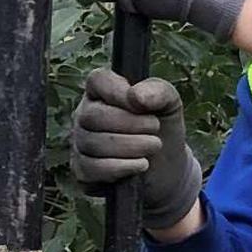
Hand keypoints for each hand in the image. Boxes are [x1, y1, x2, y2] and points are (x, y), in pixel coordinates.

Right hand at [69, 69, 203, 236]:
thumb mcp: (170, 106)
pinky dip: (120, 167)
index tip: (142, 105)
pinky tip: (141, 165)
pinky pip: (91, 168)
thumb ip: (160, 91)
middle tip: (155, 129)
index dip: (118, 91)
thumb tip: (136, 95)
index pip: (97, 81)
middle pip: (93, 115)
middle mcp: (86, 115)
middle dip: (130, 124)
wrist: (168, 170)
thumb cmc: (164, 130)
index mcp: (103, 92)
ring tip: (153, 146)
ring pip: (93, 143)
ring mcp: (81, 143)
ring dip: (130, 146)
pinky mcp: (82, 170)